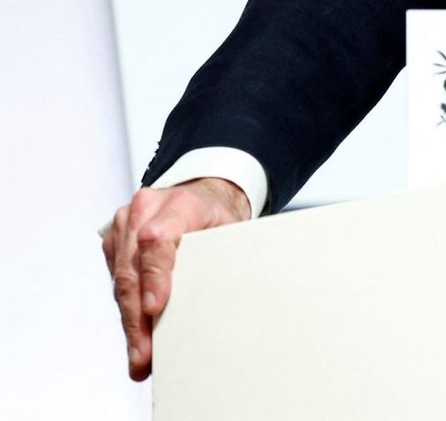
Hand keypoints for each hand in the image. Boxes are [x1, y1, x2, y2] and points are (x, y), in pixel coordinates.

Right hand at [101, 178, 250, 379]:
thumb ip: (220, 254)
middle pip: (133, 268)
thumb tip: (222, 299)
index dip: (154, 276)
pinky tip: (136, 334)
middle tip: (144, 354)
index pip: (156, 239)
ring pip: (120, 280)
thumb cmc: (214, 213)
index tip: (156, 307)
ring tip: (140, 355)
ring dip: (130, 322)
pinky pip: (116, 282)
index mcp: (179, 203)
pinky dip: (127, 310)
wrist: (200, 193)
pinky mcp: (114, 241)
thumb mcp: (228, 227)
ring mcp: (125, 225)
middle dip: (138, 317)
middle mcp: (145, 210)